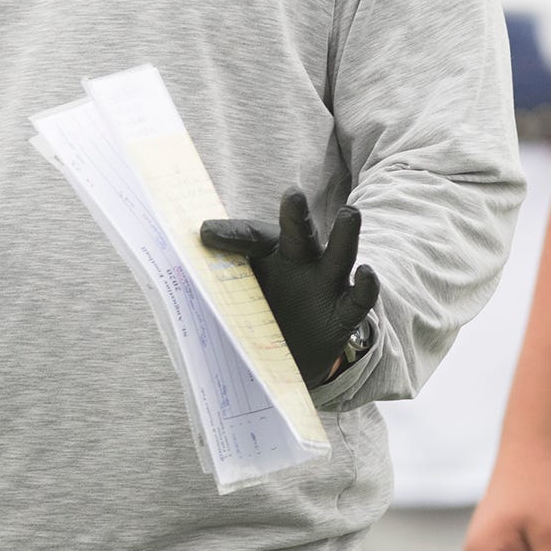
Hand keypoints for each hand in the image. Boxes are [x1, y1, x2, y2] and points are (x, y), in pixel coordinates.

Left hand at [201, 191, 380, 386]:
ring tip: (350, 214)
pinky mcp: (344, 313)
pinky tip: (367, 271)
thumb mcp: (241, 297)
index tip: (205, 235)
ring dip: (345, 236)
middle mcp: (302, 261)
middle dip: (296, 215)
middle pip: (300, 233)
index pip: (252, 238)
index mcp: (271, 253)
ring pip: (339, 255)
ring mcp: (326, 284)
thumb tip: (183, 262)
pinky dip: (366, 285)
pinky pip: (358, 297)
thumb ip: (219, 281)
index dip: (231, 235)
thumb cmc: (264, 312)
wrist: (294, 355)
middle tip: (292, 195)